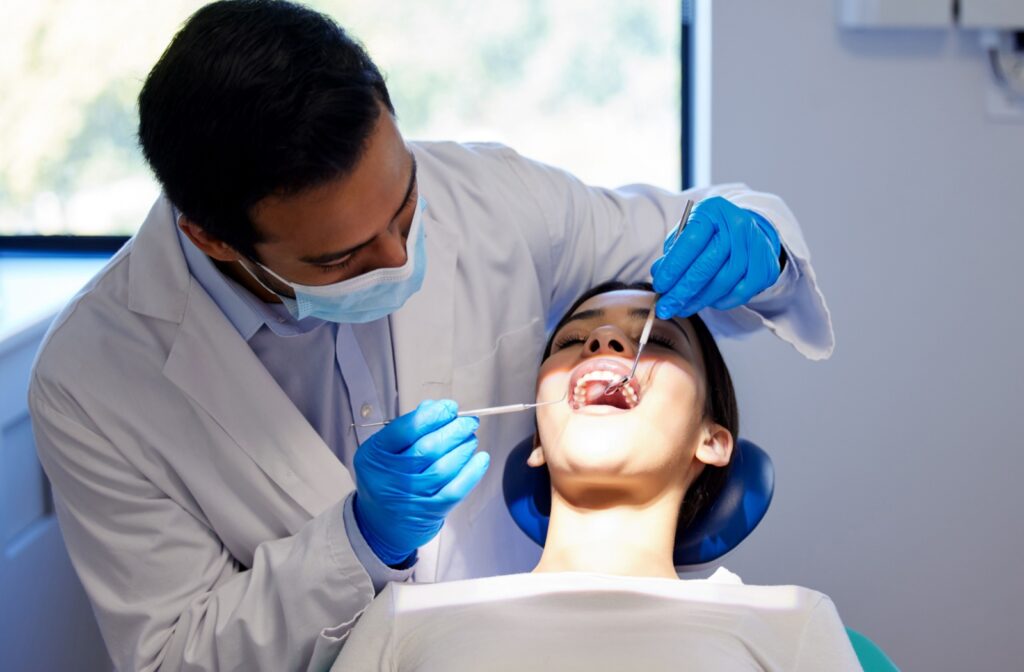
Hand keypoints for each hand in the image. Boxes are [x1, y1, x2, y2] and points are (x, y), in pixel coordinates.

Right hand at [352, 400, 489, 565]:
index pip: (405, 430)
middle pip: (428, 448)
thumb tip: (435, 407)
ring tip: (471, 439)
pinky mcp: (430, 510)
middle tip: (468, 422)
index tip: (449, 407)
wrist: (381, 523)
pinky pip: (455, 489)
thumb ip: (406, 428)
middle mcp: (391, 477)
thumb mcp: (383, 451)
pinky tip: (480, 459)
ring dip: (464, 448)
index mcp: (375, 456)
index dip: (432, 415)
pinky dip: (472, 472)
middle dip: (454, 430)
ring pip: (444, 467)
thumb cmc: (385, 478)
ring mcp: (411, 496)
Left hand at [650, 196, 781, 318]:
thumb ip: (673, 252)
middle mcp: (738, 225)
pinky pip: (740, 292)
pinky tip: (706, 303)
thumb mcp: (688, 233)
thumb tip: (658, 274)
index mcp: (713, 210)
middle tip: (666, 307)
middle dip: (682, 291)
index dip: (673, 268)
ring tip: (681, 308)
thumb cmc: (711, 234)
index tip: (659, 286)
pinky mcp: (766, 267)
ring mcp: (756, 245)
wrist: (748, 232)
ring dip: (699, 300)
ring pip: (724, 281)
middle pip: (707, 265)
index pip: (690, 241)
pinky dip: (720, 302)